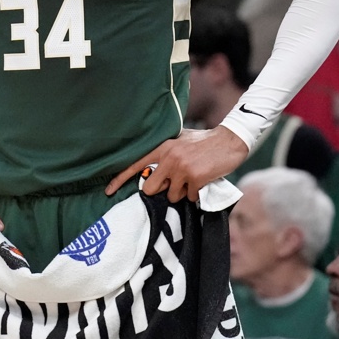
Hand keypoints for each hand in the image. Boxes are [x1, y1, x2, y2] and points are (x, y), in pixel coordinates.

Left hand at [106, 126, 248, 200]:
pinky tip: (203, 181)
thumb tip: (151, 173)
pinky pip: (189, 197)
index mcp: (162, 147)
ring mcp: (181, 168)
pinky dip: (196, 194)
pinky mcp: (194, 178)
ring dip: (182, 192)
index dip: (120, 179)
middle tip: (174, 183)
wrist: (229, 141)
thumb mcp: (180, 141)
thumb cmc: (204, 143)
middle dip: (161, 191)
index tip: (108, 191)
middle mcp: (168, 157)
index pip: (135, 164)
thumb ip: (165, 153)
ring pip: (172, 196)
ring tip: (193, 178)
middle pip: (151, 188)